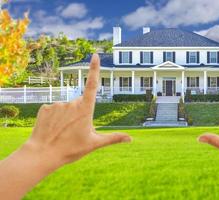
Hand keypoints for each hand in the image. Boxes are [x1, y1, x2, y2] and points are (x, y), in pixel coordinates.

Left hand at [0, 54, 130, 199]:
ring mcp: (57, 104)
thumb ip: (113, 138)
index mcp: (85, 109)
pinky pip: (53, 110)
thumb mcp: (94, 144)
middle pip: (80, 104)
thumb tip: (131, 139)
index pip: (92, 85)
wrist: (42, 154)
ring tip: (62, 133)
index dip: (94, 69)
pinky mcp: (45, 108)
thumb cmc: (70, 149)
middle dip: (80, 114)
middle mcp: (71, 103)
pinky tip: (52, 129)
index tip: (95, 55)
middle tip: (75, 132)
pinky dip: (54, 118)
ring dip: (66, 117)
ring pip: (66, 108)